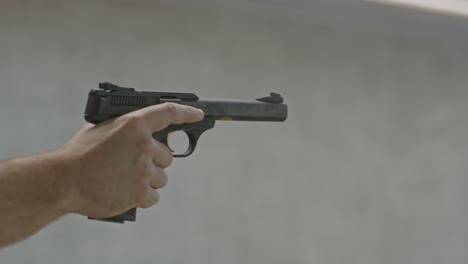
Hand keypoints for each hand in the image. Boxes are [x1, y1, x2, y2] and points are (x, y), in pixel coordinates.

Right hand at [58, 103, 203, 217]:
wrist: (64, 181)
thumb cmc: (79, 154)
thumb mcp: (102, 129)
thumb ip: (127, 129)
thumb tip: (142, 132)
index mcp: (134, 124)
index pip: (169, 113)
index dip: (187, 113)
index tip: (198, 114)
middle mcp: (144, 145)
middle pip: (168, 156)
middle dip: (154, 161)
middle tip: (132, 165)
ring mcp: (144, 170)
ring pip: (162, 178)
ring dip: (148, 180)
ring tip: (123, 180)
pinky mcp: (141, 192)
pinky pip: (153, 196)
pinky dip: (143, 197)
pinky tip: (125, 193)